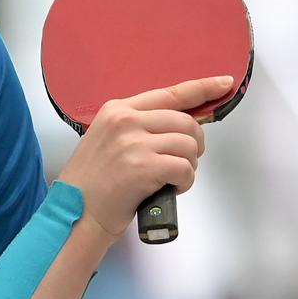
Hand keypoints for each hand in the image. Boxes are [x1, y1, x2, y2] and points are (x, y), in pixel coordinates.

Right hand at [57, 75, 228, 237]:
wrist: (74, 214)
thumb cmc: (90, 185)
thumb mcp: (105, 141)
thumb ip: (136, 127)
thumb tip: (180, 125)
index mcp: (117, 110)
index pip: (169, 94)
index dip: (202, 88)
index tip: (223, 84)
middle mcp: (125, 121)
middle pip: (185, 121)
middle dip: (194, 144)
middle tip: (184, 161)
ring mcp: (133, 143)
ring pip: (188, 145)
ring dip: (189, 166)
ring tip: (172, 179)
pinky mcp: (143, 167)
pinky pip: (185, 168)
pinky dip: (185, 182)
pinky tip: (171, 189)